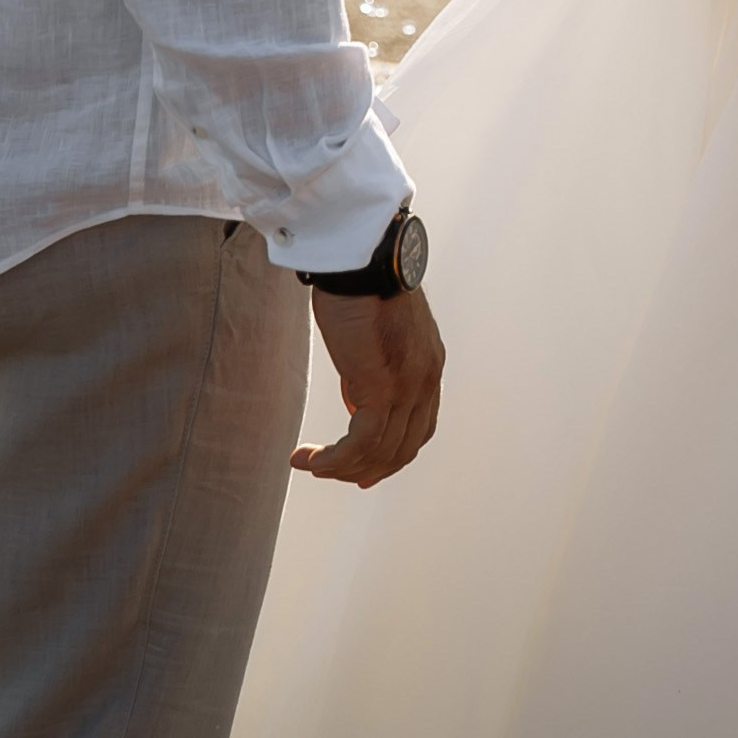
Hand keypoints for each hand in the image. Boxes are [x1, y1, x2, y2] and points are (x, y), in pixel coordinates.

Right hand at [292, 286, 446, 487]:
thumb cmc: (360, 288)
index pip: (420, 427)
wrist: (362, 263)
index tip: (364, 467)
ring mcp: (408, 386)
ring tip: (311, 465)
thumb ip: (371, 369)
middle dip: (369, 469)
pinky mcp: (382, 388)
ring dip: (342, 467)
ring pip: (381, 451)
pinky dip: (334, 460)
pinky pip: (361, 443)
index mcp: (428, 367)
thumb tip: (356, 400)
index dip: (393, 454)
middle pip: (403, 447)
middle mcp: (426, 381)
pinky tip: (309, 459)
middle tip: (333, 475)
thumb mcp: (373, 337)